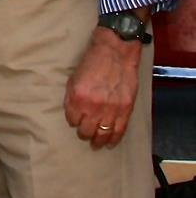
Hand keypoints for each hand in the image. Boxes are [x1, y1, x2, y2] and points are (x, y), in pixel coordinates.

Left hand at [65, 27, 141, 148]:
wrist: (115, 53)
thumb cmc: (92, 63)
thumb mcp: (74, 78)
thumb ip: (72, 97)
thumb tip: (72, 113)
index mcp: (78, 97)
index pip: (72, 119)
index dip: (73, 121)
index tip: (75, 122)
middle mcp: (93, 106)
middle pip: (86, 130)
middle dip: (84, 133)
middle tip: (84, 135)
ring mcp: (111, 109)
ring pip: (102, 134)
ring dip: (98, 140)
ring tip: (95, 144)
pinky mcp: (125, 109)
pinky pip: (119, 130)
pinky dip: (113, 139)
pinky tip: (109, 144)